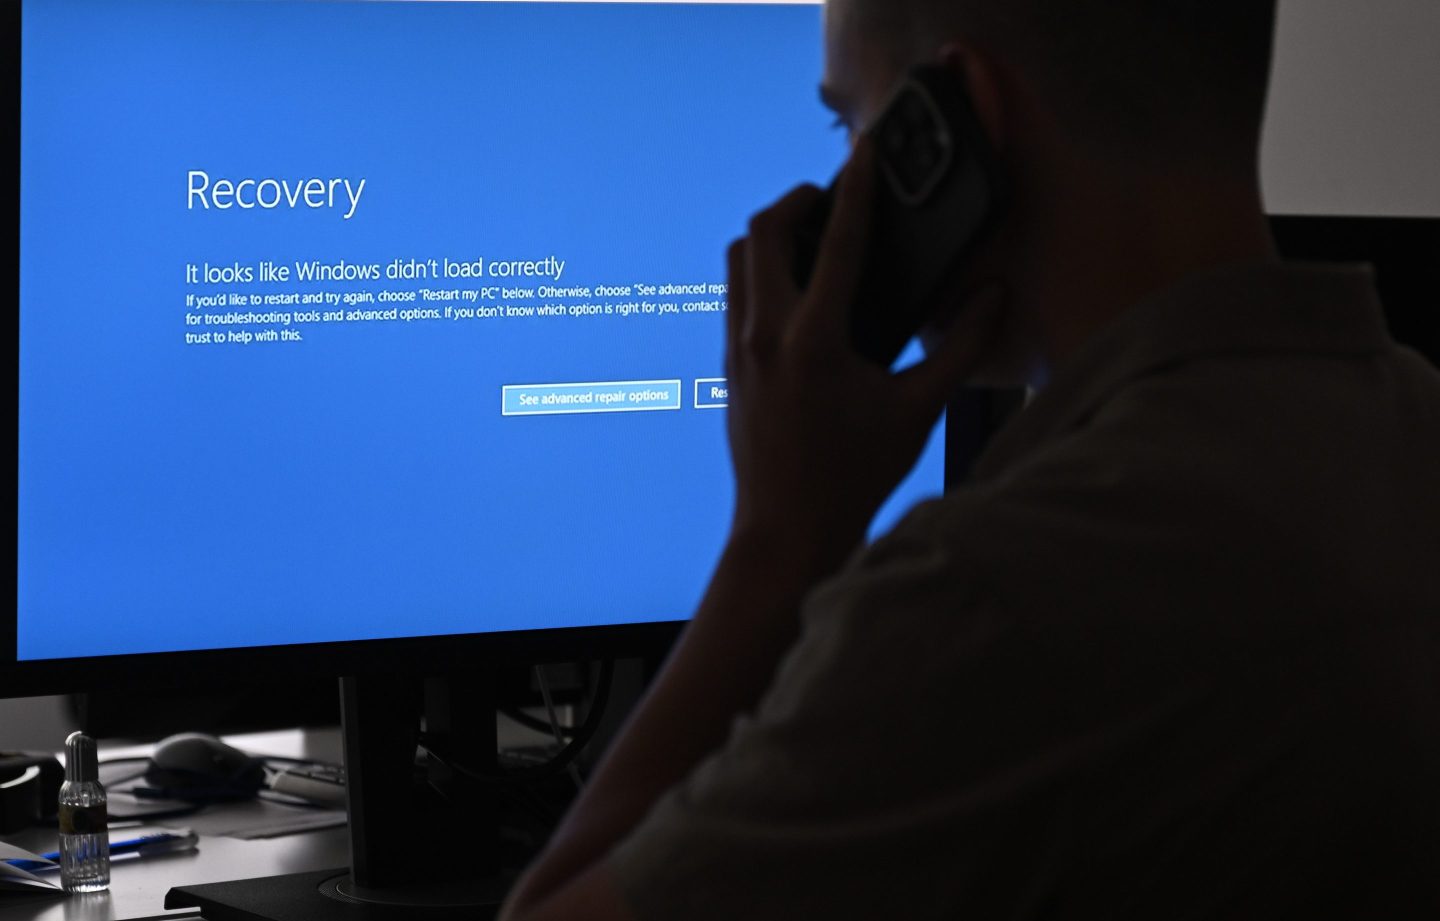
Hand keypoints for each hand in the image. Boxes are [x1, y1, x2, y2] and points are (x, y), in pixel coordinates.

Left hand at [725, 138, 1002, 561]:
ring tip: (812, 235)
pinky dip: (762, 271)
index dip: (857, 188)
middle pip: (763, 230)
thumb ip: (961, 348)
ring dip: (772, 233)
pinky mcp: (729, 365)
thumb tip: (995, 298)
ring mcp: (738, 349)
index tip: (866, 150)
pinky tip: (796, 290)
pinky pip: (735, 294)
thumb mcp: (918, 411)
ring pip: (739, 258)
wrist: (787, 531)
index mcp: (815, 341)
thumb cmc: (853, 476)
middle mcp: (766, 335)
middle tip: (831, 196)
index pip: (839, 241)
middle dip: (798, 199)